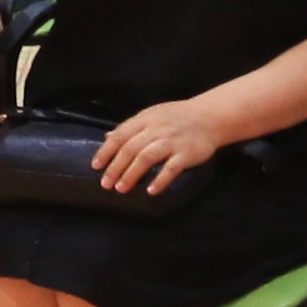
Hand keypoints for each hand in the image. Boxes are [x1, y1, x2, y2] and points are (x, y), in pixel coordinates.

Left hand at [94, 102, 231, 193]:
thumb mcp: (152, 115)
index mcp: (145, 119)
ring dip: (131, 174)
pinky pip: (171, 168)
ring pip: (146, 158)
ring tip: (121, 188)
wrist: (210, 116)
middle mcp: (157, 129)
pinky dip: (160, 180)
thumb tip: (107, 137)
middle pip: (130, 149)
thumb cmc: (177, 117)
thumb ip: (131, 127)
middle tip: (106, 184)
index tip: (95, 166)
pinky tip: (150, 191)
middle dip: (115, 167)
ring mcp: (172, 141)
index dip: (106, 151)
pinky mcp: (186, 153)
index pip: (120, 135)